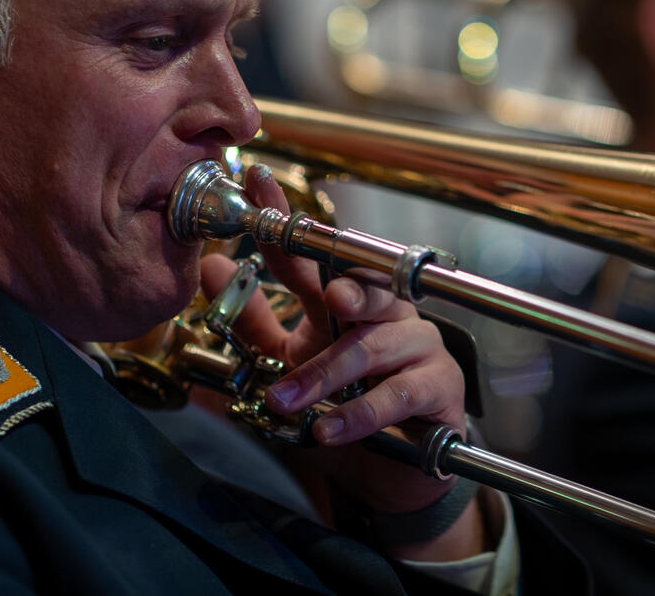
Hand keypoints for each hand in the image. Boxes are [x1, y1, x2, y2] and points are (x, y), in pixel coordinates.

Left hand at [198, 164, 482, 557]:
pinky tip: (328, 430)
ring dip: (326, 376)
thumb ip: (253, 321)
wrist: (391, 471)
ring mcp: (418, 345)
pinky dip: (359, 413)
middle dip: (348, 289)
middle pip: (367, 286)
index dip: (287, 220)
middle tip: (328, 296)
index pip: (315, 252)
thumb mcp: (289, 363)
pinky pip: (400, 393)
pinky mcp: (439, 386)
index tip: (258, 184)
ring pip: (374, 345)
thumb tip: (215, 269)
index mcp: (349, 297)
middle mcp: (386, 311)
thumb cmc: (344, 403)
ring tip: (286, 401)